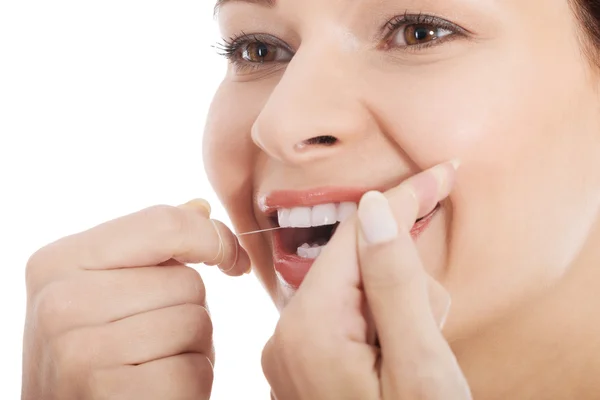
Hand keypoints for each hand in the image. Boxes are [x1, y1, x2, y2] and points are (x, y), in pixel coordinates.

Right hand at [22, 199, 249, 399]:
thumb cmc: (94, 350)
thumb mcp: (102, 290)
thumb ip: (149, 246)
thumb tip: (200, 209)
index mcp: (59, 262)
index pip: (163, 223)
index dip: (214, 238)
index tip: (232, 259)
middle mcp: (61, 302)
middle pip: (187, 280)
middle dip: (190, 309)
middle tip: (155, 337)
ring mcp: (82, 351)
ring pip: (196, 322)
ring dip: (193, 347)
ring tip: (154, 362)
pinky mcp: (112, 394)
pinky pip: (194, 369)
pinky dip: (192, 383)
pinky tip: (157, 388)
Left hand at [262, 161, 471, 399]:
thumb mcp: (419, 369)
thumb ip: (395, 286)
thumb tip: (375, 208)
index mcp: (310, 328)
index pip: (357, 234)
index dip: (403, 200)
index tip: (443, 173)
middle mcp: (287, 336)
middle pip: (355, 265)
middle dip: (405, 283)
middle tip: (428, 337)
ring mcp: (292, 355)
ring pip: (355, 292)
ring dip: (397, 312)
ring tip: (415, 361)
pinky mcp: (305, 368)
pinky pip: (347, 320)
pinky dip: (382, 330)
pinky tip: (398, 364)